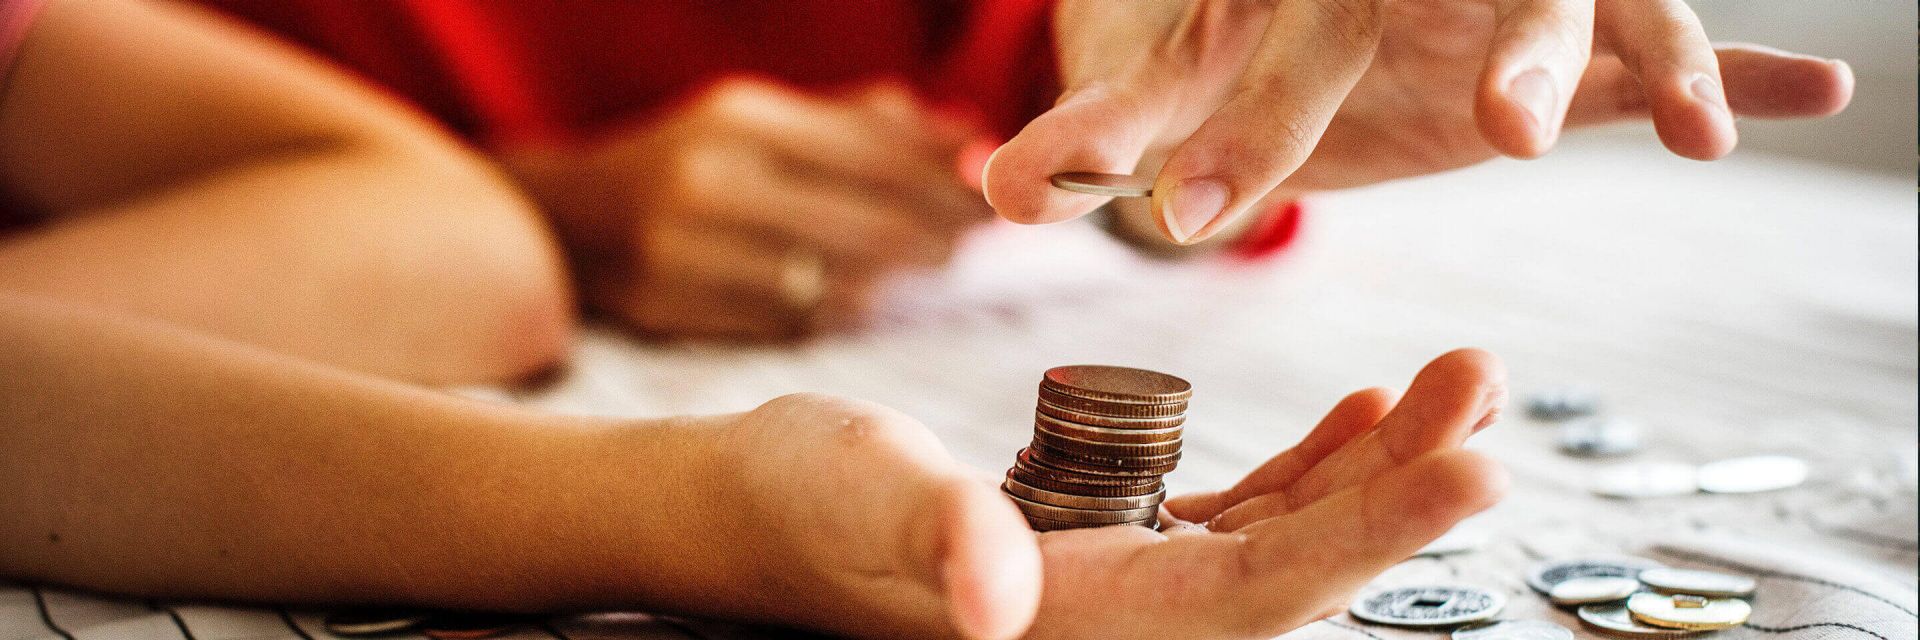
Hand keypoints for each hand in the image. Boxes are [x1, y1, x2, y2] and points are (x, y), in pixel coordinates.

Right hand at [509, 78, 992, 339]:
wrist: (571, 218)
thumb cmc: (692, 162)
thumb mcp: (765, 120)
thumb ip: (865, 125)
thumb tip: (970, 137)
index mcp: (741, 121)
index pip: (875, 157)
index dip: (945, 183)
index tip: (993, 196)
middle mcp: (711, 182)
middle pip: (866, 226)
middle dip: (935, 235)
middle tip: (975, 240)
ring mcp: (688, 253)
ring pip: (835, 283)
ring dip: (895, 279)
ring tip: (926, 264)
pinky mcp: (675, 309)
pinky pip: (791, 322)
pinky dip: (840, 310)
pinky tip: (862, 296)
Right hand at [647, 349, 1506, 639]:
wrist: (750, 512)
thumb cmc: (792, 504)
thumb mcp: (856, 495)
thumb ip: (933, 534)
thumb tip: (994, 591)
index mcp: (1081, 624)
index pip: (1255, 591)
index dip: (1370, 537)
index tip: (1470, 470)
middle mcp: (1122, 624)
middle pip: (1298, 569)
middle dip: (1402, 488)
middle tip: (1484, 395)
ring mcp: (1122, 589)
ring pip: (1282, 540)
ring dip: (1373, 469)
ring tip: (1453, 388)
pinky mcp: (1111, 549)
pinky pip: (1238, 519)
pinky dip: (1307, 469)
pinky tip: (1360, 421)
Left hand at [983, 0, 1854, 243]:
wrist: (1285, 4)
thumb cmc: (1209, 42)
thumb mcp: (1148, 86)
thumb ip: (1088, 136)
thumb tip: (997, 189)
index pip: (1273, 35)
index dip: (1240, 122)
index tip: (1181, 213)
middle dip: (1494, 54)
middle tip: (1496, 130)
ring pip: (1575, 8)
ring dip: (1630, 55)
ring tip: (1685, 129)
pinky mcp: (1559, 43)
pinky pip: (1653, 43)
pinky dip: (1721, 67)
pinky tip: (1806, 95)